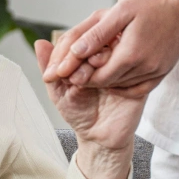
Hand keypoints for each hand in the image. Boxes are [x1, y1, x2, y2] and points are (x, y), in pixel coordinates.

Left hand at [35, 40, 151, 178]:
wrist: (99, 137)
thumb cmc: (78, 112)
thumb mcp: (58, 89)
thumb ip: (49, 67)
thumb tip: (39, 43)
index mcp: (89, 56)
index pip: (82, 40)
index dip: (69, 50)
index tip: (60, 69)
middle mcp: (108, 59)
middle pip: (101, 42)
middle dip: (84, 55)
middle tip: (74, 74)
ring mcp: (124, 68)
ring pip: (116, 52)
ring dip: (99, 61)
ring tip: (85, 80)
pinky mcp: (139, 81)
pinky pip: (132, 69)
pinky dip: (117, 74)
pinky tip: (106, 86)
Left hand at [49, 0, 178, 90]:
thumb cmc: (153, 0)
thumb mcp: (121, 11)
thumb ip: (98, 34)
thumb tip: (75, 52)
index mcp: (131, 54)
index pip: (98, 77)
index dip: (81, 75)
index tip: (71, 69)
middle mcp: (145, 68)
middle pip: (110, 83)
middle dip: (91, 78)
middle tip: (78, 70)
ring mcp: (157, 71)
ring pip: (124, 86)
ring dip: (108, 80)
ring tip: (94, 68)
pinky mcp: (165, 70)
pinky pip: (141, 87)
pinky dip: (126, 86)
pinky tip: (117, 75)